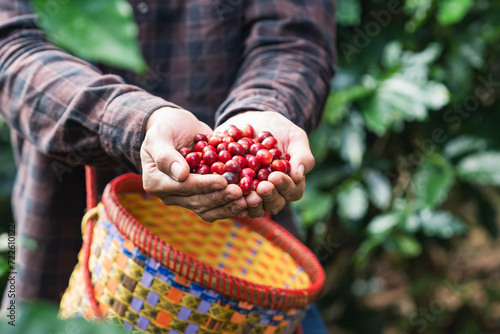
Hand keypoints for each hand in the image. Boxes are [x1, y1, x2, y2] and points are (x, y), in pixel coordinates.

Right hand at [141, 107, 246, 221]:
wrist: (177, 128)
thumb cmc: (166, 127)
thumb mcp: (161, 134)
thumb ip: (166, 154)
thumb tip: (180, 175)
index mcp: (156, 182)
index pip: (183, 186)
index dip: (204, 185)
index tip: (222, 180)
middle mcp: (170, 195)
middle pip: (197, 201)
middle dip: (220, 197)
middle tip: (240, 192)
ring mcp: (187, 198)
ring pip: (208, 209)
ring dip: (228, 206)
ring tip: (247, 200)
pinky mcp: (201, 197)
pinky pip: (216, 207)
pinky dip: (231, 206)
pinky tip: (248, 203)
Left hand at [216, 111, 313, 217]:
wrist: (248, 122)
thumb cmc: (277, 129)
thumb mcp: (293, 136)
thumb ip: (301, 154)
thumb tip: (299, 175)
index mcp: (290, 182)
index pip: (292, 191)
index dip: (284, 186)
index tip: (275, 176)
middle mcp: (272, 193)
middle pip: (274, 204)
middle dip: (268, 196)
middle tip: (261, 187)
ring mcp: (252, 195)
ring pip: (254, 208)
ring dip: (251, 204)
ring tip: (246, 195)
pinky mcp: (234, 191)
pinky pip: (233, 202)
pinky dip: (231, 199)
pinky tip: (227, 192)